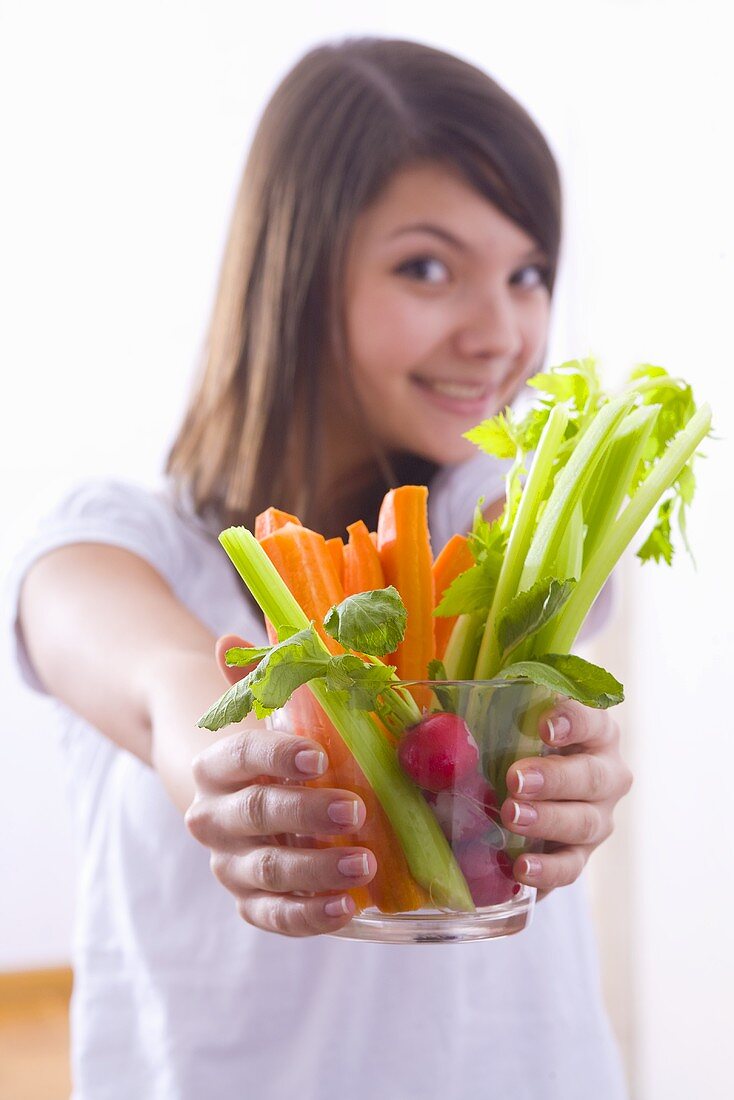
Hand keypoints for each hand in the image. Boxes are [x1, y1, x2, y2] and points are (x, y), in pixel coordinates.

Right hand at [184, 635, 375, 936]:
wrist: (246, 800)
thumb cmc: (276, 752)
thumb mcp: (269, 712)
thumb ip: (259, 677)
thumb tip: (231, 639)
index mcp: (217, 765)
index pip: (240, 756)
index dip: (276, 756)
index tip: (318, 756)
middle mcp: (214, 817)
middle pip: (256, 815)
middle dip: (306, 812)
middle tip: (356, 808)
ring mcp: (230, 864)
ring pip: (267, 869)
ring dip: (315, 869)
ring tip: (364, 862)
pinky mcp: (250, 903)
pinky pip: (274, 916)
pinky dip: (308, 917)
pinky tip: (347, 908)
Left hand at [501, 701, 633, 899]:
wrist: (536, 788)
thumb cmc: (519, 742)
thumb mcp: (508, 722)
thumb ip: (484, 715)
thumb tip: (427, 721)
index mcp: (595, 731)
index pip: (592, 719)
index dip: (572, 721)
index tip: (543, 727)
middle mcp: (607, 773)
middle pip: (591, 776)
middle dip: (553, 779)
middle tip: (515, 780)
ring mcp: (599, 816)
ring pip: (585, 822)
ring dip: (547, 821)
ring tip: (511, 817)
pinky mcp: (582, 853)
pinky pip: (571, 866)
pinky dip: (547, 870)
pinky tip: (520, 869)